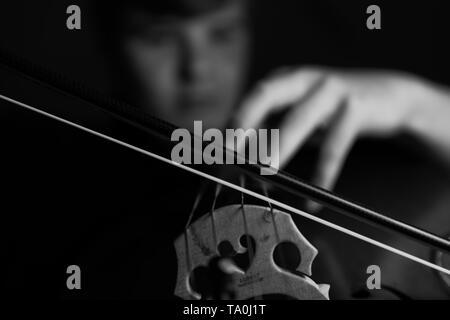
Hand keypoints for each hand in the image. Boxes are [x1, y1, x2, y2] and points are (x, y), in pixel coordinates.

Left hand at [233, 66, 448, 204]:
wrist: (388, 95)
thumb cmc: (332, 109)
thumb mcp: (300, 111)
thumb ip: (272, 127)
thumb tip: (236, 159)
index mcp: (285, 80)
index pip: (250, 99)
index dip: (231, 122)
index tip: (214, 149)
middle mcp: (303, 80)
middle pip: (266, 95)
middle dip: (244, 121)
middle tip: (227, 151)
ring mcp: (331, 90)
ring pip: (300, 118)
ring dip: (280, 145)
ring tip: (265, 171)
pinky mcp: (356, 107)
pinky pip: (336, 143)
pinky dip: (324, 171)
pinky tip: (315, 197)